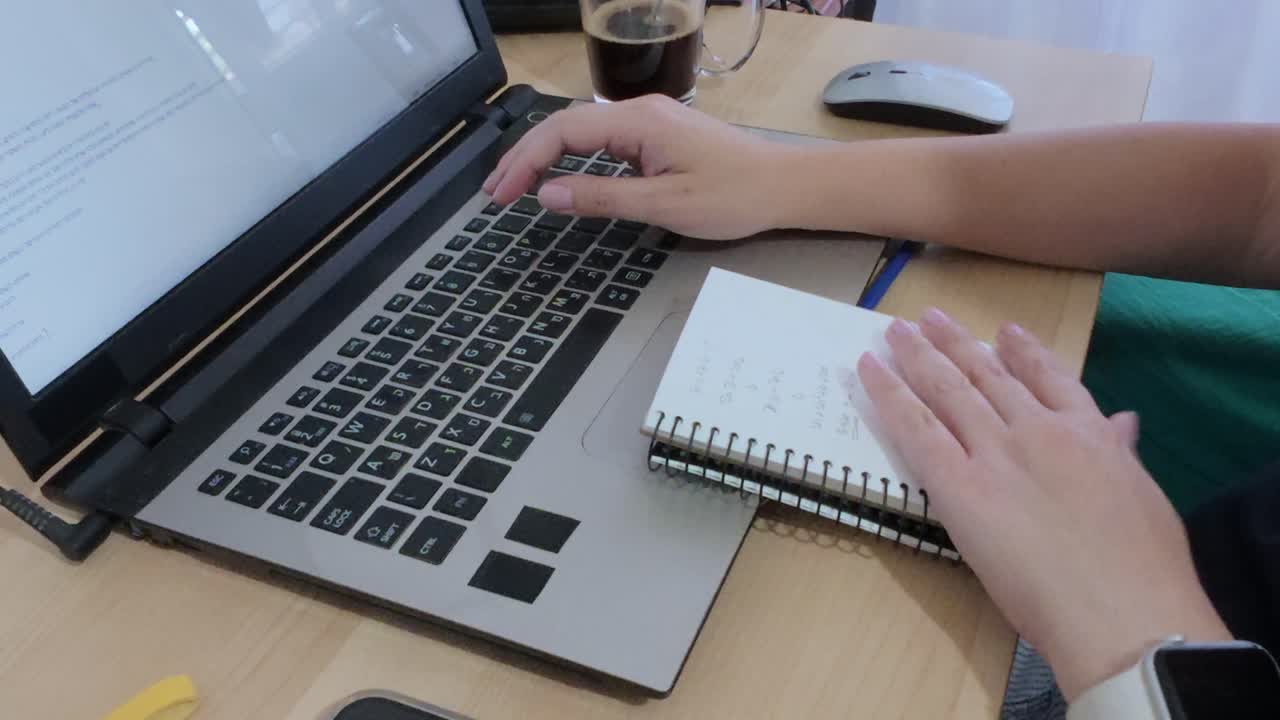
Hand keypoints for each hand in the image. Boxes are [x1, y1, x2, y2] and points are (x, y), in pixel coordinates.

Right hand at [483, 95, 787, 239]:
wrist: (784, 186)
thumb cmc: (735, 195)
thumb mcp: (664, 205)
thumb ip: (603, 199)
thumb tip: (548, 196)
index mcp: (638, 121)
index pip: (562, 132)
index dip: (525, 162)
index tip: (502, 194)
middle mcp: (639, 111)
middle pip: (564, 126)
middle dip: (524, 158)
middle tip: (495, 192)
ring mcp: (648, 121)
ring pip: (581, 132)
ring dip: (545, 157)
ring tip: (514, 186)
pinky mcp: (656, 135)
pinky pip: (602, 140)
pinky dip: (572, 158)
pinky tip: (559, 178)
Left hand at [855, 309, 1230, 700]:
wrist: (1118, 610)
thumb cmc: (1144, 572)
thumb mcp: (1143, 496)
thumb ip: (1121, 452)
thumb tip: (1123, 421)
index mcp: (1090, 434)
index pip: (1051, 378)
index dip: (1024, 352)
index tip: (1004, 330)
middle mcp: (1038, 430)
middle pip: (988, 376)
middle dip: (955, 343)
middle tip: (930, 319)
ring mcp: (995, 453)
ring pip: (948, 390)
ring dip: (918, 355)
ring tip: (895, 330)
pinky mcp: (958, 484)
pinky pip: (915, 429)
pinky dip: (888, 396)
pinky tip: (869, 372)